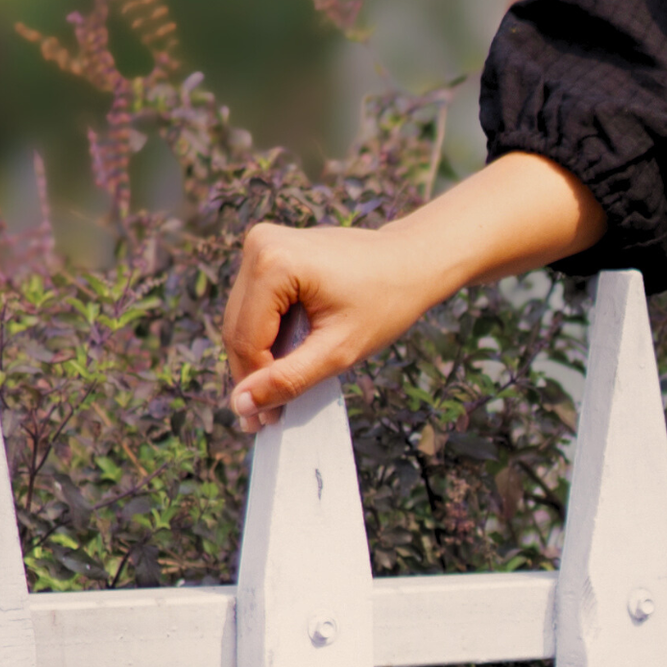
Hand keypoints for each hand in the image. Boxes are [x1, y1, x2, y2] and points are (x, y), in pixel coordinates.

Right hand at [219, 148, 605, 430]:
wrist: (427, 257)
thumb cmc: (396, 298)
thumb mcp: (345, 349)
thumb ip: (291, 379)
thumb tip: (241, 411)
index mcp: (273, 257)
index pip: (243, 340)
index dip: (252, 386)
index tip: (261, 425)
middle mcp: (260, 241)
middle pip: (238, 331)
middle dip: (255, 374)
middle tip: (273, 418)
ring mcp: (264, 243)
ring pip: (245, 324)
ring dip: (265, 359)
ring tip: (298, 382)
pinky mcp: (272, 250)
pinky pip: (259, 311)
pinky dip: (273, 340)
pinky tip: (300, 355)